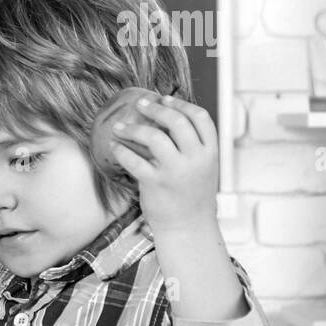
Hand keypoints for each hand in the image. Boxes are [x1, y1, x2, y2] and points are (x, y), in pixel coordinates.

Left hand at [109, 94, 218, 233]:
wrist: (189, 226)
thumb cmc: (191, 195)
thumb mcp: (202, 167)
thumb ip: (191, 146)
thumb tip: (166, 119)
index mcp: (210, 152)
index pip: (201, 117)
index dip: (181, 104)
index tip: (165, 98)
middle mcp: (196, 159)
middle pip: (177, 121)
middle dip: (156, 108)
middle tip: (140, 104)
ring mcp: (176, 171)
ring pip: (154, 136)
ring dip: (133, 128)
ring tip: (120, 126)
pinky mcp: (156, 183)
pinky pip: (134, 160)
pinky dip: (120, 150)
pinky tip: (114, 146)